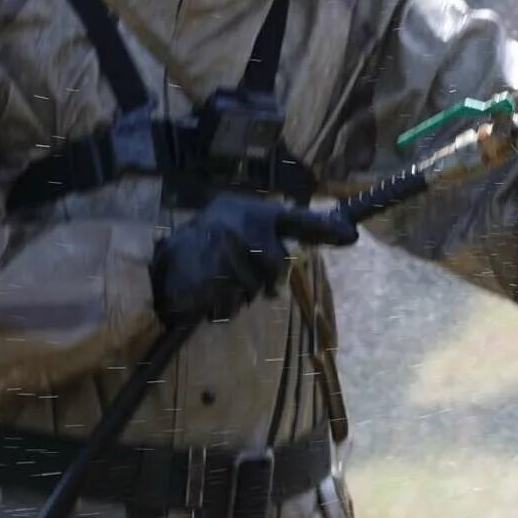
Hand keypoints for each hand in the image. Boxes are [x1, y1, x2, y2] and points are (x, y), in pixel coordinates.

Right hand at [151, 196, 357, 324]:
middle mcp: (241, 227)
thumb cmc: (213, 239)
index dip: (325, 228)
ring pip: (253, 288)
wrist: (166, 259)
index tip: (351, 236)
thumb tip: (341, 233)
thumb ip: (285, 229)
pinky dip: (223, 305)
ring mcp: (222, 252)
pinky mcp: (207, 278)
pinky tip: (209, 290)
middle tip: (249, 277)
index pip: (296, 220)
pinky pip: (230, 305)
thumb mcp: (248, 224)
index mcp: (254, 212)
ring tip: (221, 278)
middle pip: (276, 267)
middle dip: (266, 280)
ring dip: (241, 293)